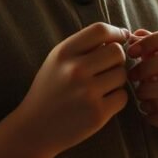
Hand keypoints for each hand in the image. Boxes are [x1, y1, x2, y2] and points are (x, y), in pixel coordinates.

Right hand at [15, 22, 130, 157]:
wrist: (35, 128)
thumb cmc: (50, 90)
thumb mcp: (56, 60)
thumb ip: (83, 46)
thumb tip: (121, 35)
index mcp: (64, 53)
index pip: (100, 30)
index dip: (115, 32)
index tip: (121, 37)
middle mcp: (76, 70)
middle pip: (117, 52)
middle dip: (117, 59)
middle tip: (107, 68)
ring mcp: (87, 93)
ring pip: (122, 74)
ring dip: (116, 80)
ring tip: (100, 87)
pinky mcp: (97, 114)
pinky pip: (123, 97)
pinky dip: (116, 99)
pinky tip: (101, 102)